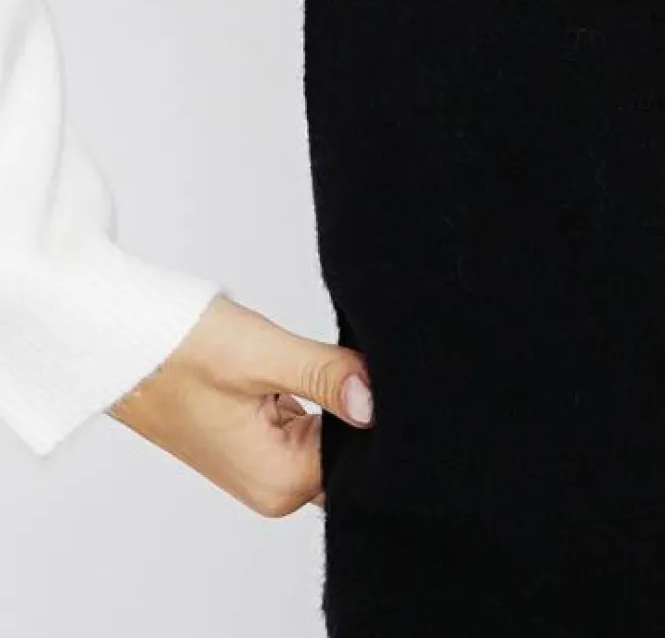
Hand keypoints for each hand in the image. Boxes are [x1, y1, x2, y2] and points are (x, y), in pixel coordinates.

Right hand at [105, 291, 373, 515]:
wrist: (122, 343)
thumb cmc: (178, 351)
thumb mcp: (261, 354)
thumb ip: (325, 376)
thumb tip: (376, 403)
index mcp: (279, 481)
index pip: (362, 451)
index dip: (378, 407)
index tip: (372, 365)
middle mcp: (275, 486)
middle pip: (351, 448)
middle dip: (356, 404)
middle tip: (341, 357)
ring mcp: (267, 466)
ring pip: (333, 432)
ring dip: (334, 396)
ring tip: (309, 360)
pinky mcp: (260, 441)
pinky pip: (311, 423)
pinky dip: (316, 394)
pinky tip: (301, 367)